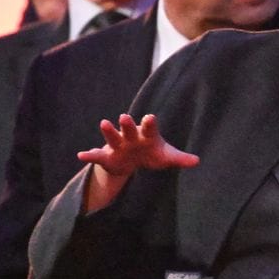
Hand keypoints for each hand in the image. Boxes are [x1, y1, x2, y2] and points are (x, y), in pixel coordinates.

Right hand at [78, 113, 198, 176]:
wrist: (135, 161)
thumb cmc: (153, 153)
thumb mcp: (167, 156)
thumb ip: (180, 158)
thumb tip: (197, 161)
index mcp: (147, 135)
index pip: (149, 127)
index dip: (149, 123)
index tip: (150, 118)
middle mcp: (132, 137)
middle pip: (130, 129)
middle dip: (127, 124)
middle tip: (124, 117)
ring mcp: (119, 145)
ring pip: (113, 137)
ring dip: (109, 131)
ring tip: (104, 123)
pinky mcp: (108, 156)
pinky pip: (97, 156)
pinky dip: (90, 155)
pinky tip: (81, 155)